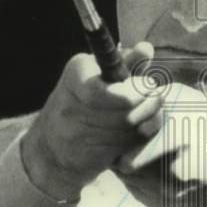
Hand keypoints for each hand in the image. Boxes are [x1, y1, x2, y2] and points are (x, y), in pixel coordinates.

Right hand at [21, 43, 163, 201]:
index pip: (107, 90)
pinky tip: (139, 130)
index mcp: (75, 75)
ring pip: (129, 128)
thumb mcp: (96, 74)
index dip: (136, 90)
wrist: (50, 146)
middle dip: (150, 104)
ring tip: (151, 113)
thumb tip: (146, 49)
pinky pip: (126, 146)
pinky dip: (139, 138)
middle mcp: (71, 105)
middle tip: (157, 99)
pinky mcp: (86, 157)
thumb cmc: (81, 101)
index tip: (150, 84)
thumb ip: (126, 62)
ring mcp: (76, 134)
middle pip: (126, 110)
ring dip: (149, 121)